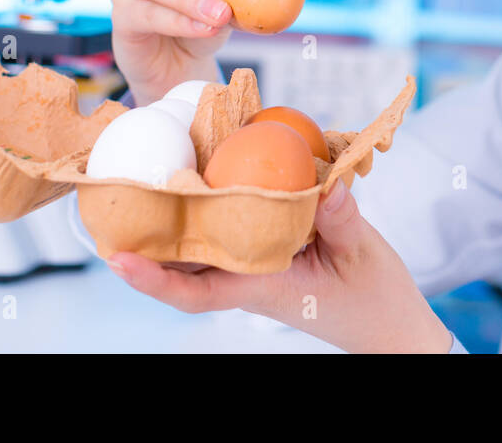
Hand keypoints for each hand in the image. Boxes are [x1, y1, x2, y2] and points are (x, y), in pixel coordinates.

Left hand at [105, 180, 453, 353]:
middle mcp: (251, 277)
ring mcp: (260, 267)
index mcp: (263, 286)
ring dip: (173, 222)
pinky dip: (217, 207)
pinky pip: (234, 231)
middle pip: (185, 265)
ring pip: (204, 247)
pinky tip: (211, 177)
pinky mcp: (274, 255)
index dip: (152, 278)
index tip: (117, 259)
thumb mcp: (364, 254)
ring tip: (142, 183)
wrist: (391, 325)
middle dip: (145, 239)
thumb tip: (324, 186)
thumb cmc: (375, 299)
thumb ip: (342, 221)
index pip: (195, 292)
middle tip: (111, 202)